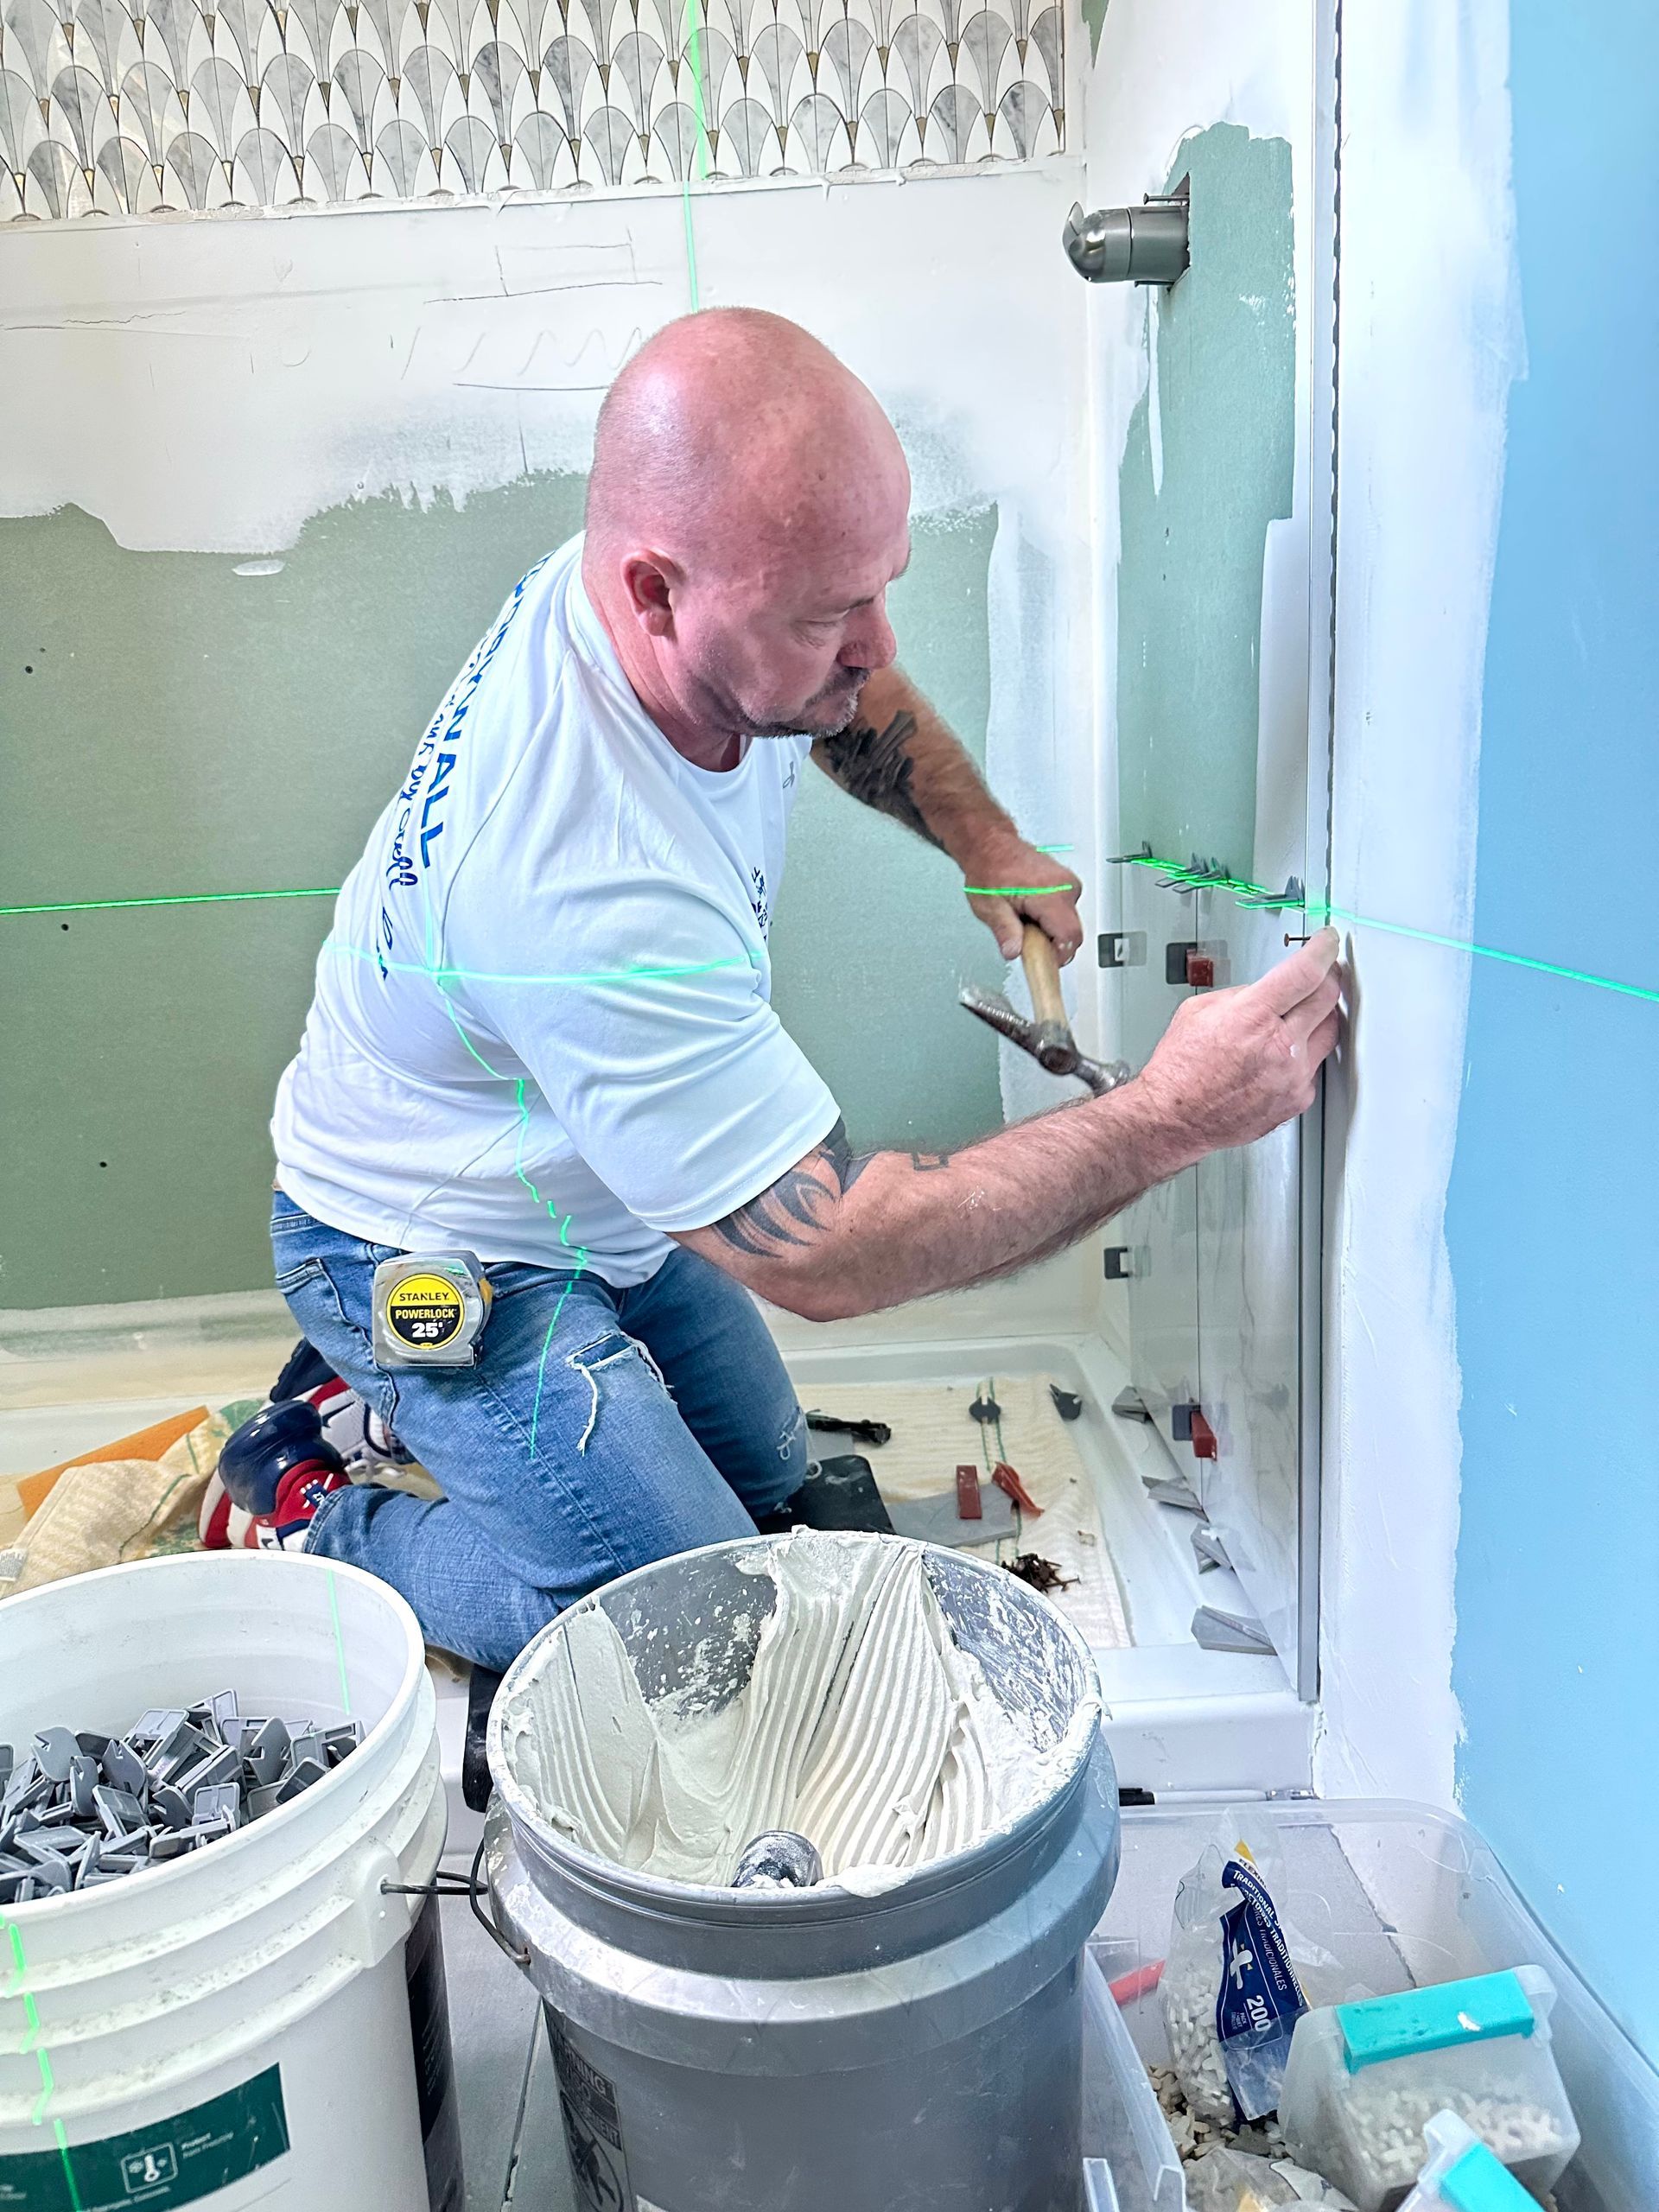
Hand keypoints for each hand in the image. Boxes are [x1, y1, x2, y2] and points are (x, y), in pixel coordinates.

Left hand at [962, 837, 1083, 964]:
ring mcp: (1070, 886)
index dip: (1057, 956)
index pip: (1068, 937)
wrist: (992, 846)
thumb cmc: (989, 869)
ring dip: (1049, 932)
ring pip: (1069, 926)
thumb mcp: (990, 907)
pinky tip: (1032, 912)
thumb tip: (1014, 952)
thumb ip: (1005, 931)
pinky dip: (1051, 921)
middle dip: (1049, 944)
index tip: (1042, 965)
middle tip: (1024, 937)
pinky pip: (1067, 915)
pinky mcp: (1069, 886)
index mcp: (1049, 892)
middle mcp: (1065, 887)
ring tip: (1025, 920)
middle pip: (1071, 935)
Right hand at [1132, 929, 1342, 1159]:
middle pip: (1328, 997)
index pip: (1305, 972)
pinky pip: (1316, 1064)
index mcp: (1252, 1017)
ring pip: (1330, 1031)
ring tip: (1305, 1012)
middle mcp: (1278, 1046)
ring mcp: (1293, 1075)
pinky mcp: (1298, 1099)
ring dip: (1321, 1015)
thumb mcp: (1199, 1010)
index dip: (1323, 950)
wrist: (1175, 1118)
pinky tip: (1285, 1052)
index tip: (1328, 942)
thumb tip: (1270, 989)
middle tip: (1325, 971)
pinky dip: (1306, 1052)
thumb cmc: (1180, 1071)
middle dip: (1329, 977)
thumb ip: (1242, 994)